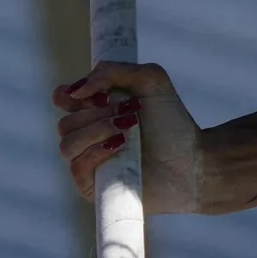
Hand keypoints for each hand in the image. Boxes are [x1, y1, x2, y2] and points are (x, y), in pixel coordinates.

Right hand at [52, 62, 208, 214]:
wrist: (194, 160)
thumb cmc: (173, 123)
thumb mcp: (150, 81)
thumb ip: (113, 72)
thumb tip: (76, 89)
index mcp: (96, 111)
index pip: (62, 100)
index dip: (69, 95)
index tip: (96, 94)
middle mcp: (88, 137)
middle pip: (65, 122)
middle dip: (96, 113)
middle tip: (129, 111)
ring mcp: (89, 162)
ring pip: (67, 144)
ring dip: (98, 131)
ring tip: (129, 128)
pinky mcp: (93, 186)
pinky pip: (77, 166)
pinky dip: (97, 152)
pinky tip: (121, 146)